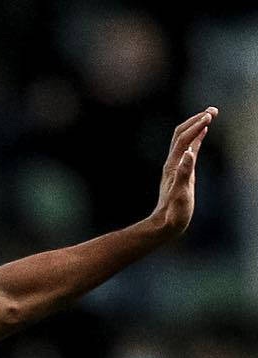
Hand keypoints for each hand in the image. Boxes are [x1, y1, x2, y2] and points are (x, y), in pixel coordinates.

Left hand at [150, 107, 215, 237]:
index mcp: (173, 166)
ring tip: (211, 115)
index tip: (210, 116)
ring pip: (184, 140)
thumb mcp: (180, 194)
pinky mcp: (182, 172)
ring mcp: (177, 167)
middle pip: (181, 134)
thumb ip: (184, 173)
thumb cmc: (174, 213)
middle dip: (196, 120)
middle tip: (213, 110)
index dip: (196, 126)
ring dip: (196, 126)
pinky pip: (189, 150)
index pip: (184, 140)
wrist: (165, 225)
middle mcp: (173, 164)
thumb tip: (189, 153)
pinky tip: (204, 133)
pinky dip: (197, 138)